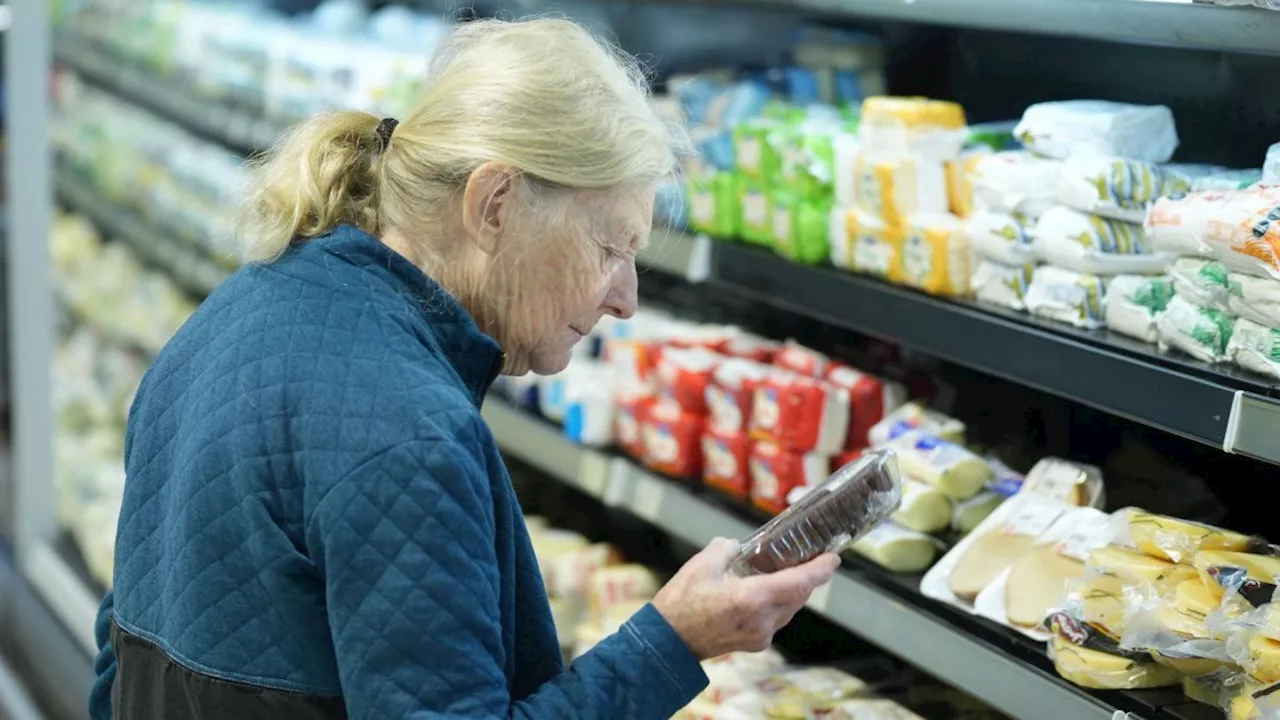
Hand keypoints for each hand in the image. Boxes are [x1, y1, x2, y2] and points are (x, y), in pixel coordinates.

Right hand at [651, 537, 839, 659]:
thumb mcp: (701, 565)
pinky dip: (778, 603)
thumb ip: (725, 548)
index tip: (834, 558)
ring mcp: (760, 635)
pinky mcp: (755, 643)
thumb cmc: (681, 604)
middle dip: (808, 577)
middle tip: (812, 557)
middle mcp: (762, 620)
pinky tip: (768, 591)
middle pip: (798, 596)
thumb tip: (737, 546)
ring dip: (794, 591)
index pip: (799, 582)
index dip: (820, 570)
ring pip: (789, 609)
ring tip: (791, 572)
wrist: (668, 643)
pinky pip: (776, 619)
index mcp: (751, 598)